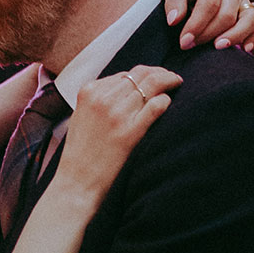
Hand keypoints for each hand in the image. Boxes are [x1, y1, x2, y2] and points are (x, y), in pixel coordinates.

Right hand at [50, 65, 180, 208]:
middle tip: (172, 77)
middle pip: (139, 74)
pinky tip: (168, 103)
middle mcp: (103, 98)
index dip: (142, 75)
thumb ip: (99, 98)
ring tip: (176, 83)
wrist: (76, 180)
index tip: (154, 78)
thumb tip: (126, 87)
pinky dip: (165, 101)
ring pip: (151, 84)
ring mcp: (117, 114)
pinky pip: (156, 106)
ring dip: (168, 81)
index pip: (124, 74)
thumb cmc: (80, 151)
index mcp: (89, 91)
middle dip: (159, 72)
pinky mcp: (130, 132)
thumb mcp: (81, 115)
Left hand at [156, 0, 253, 52]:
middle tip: (188, 45)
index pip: (209, 3)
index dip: (197, 25)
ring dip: (234, 37)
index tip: (184, 41)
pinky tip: (244, 49)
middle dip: (208, 34)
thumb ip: (173, 0)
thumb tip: (174, 21)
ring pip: (249, 19)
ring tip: (217, 48)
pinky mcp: (248, 10)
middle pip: (227, 15)